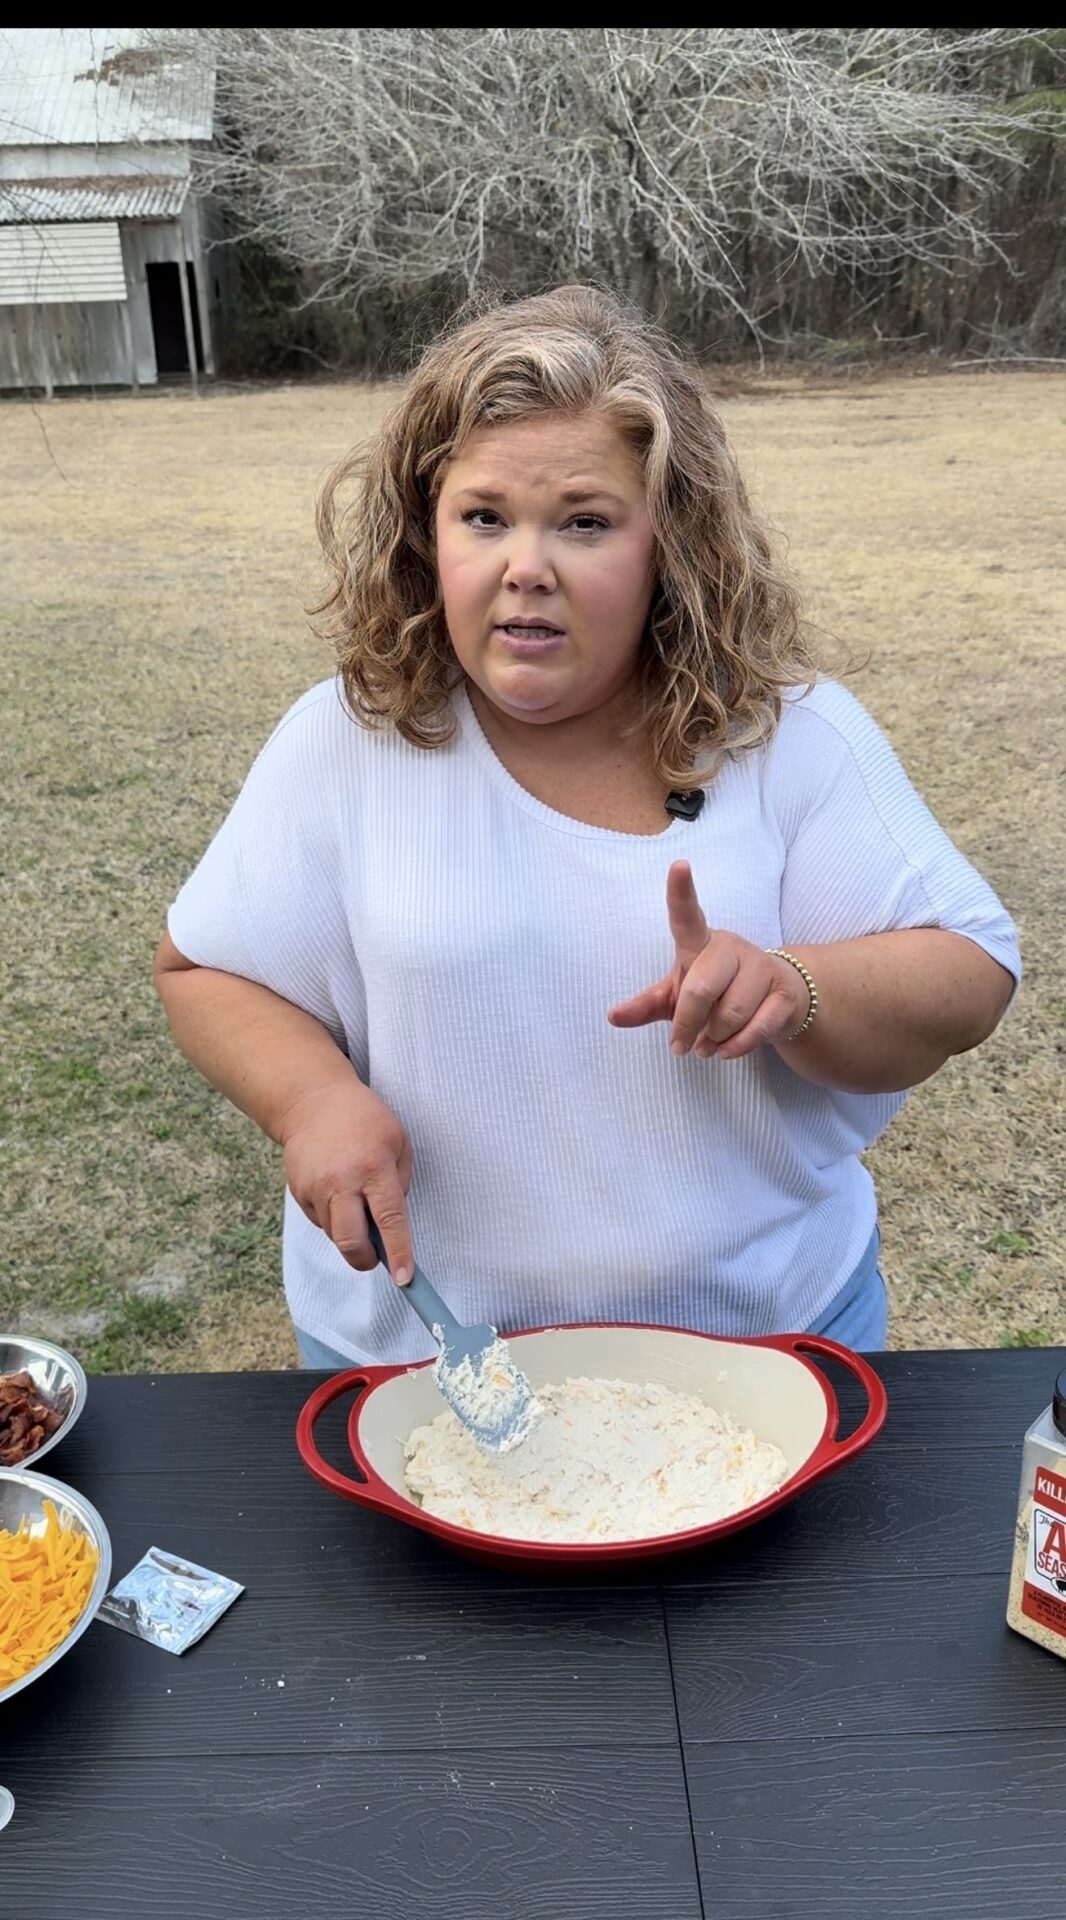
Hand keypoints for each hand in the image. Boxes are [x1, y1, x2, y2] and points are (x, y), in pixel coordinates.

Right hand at [277, 1079, 413, 1281]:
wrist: (313, 1102)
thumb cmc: (365, 1120)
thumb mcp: (398, 1141)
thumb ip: (399, 1183)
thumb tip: (392, 1223)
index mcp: (373, 1168)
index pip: (389, 1219)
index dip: (399, 1252)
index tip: (404, 1279)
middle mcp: (342, 1182)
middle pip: (351, 1241)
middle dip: (366, 1259)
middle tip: (376, 1257)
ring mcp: (315, 1189)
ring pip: (335, 1236)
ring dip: (351, 1235)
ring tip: (357, 1205)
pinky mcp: (299, 1193)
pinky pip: (321, 1222)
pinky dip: (334, 1219)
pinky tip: (339, 1193)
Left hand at [607, 861, 808, 1059]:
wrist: (775, 1003)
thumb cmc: (716, 993)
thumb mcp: (678, 996)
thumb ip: (648, 1005)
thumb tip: (612, 1016)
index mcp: (700, 942)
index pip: (687, 915)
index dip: (681, 891)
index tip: (678, 865)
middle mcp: (731, 947)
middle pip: (702, 988)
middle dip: (688, 1024)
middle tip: (682, 1046)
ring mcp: (762, 967)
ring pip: (730, 1014)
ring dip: (713, 1040)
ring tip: (708, 1044)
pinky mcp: (784, 993)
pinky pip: (756, 1029)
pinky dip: (735, 1049)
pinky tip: (726, 1050)